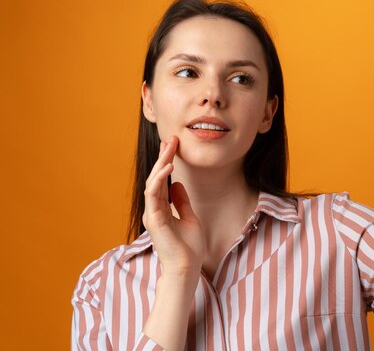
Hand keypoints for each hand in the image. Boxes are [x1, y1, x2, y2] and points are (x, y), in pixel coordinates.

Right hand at [142, 135, 205, 275]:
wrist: (187, 267)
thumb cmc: (188, 247)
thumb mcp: (189, 218)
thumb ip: (181, 201)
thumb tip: (177, 184)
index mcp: (161, 208)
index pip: (162, 180)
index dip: (166, 162)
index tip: (172, 145)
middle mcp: (154, 209)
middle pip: (156, 178)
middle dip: (163, 157)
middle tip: (170, 139)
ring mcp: (152, 214)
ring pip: (153, 182)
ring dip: (161, 164)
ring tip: (169, 148)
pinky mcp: (154, 219)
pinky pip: (153, 195)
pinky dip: (159, 180)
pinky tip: (168, 168)